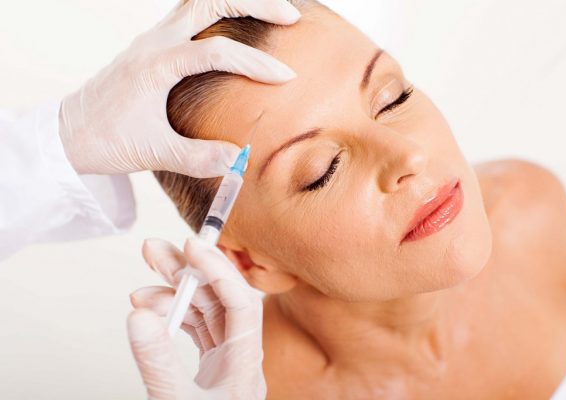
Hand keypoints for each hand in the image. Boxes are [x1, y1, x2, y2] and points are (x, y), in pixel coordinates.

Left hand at [59, 0, 299, 177]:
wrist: (68, 134)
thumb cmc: (105, 141)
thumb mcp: (153, 153)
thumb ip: (197, 158)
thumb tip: (240, 159)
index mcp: (155, 65)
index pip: (216, 51)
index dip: (255, 62)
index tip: (285, 78)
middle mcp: (154, 43)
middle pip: (209, 1)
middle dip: (254, 4)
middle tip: (291, 17)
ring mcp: (152, 40)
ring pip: (199, 1)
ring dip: (236, 1)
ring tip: (273, 11)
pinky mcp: (153, 47)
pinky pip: (190, 15)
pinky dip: (219, 12)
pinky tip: (237, 27)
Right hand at [128, 237, 264, 399]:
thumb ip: (158, 360)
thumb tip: (139, 316)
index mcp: (246, 363)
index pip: (241, 301)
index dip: (217, 268)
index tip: (190, 246)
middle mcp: (242, 356)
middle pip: (220, 299)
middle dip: (187, 271)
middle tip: (155, 250)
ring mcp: (228, 361)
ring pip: (206, 312)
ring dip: (175, 295)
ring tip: (141, 291)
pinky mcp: (215, 367)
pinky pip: (198, 329)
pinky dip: (175, 317)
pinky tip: (152, 312)